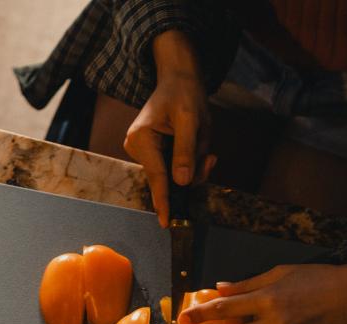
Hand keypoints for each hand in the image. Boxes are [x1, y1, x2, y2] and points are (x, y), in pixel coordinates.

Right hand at [125, 31, 216, 226]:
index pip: (157, 176)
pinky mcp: (152, 152)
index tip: (166, 222)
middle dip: (190, 173)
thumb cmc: (185, 93)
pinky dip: (189, 162)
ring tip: (204, 146)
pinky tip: (199, 148)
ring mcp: (143, 151)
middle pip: (167, 177)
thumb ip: (186, 151)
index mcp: (141, 139)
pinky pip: (173, 167)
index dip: (164, 200)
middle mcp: (137, 147)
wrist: (179, 78)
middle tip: (209, 157)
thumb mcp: (191, 120)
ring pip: (173, 174)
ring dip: (193, 166)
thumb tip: (182, 182)